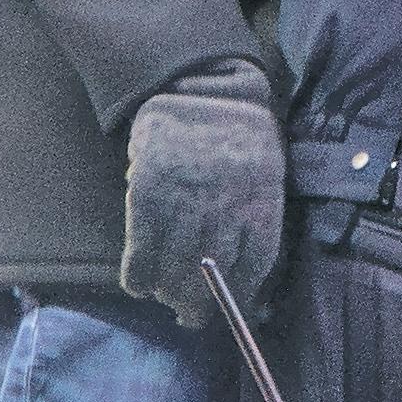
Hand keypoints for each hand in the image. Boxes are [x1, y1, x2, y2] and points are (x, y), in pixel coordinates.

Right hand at [121, 59, 286, 330]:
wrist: (198, 84)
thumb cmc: (237, 140)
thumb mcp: (264, 174)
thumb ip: (258, 223)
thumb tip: (256, 291)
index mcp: (262, 198)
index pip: (255, 264)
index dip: (242, 296)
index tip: (231, 312)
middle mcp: (226, 201)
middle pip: (212, 272)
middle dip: (199, 304)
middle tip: (190, 317)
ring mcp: (185, 196)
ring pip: (176, 265)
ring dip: (167, 292)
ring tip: (164, 299)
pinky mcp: (148, 188)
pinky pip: (141, 246)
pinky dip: (137, 273)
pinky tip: (137, 285)